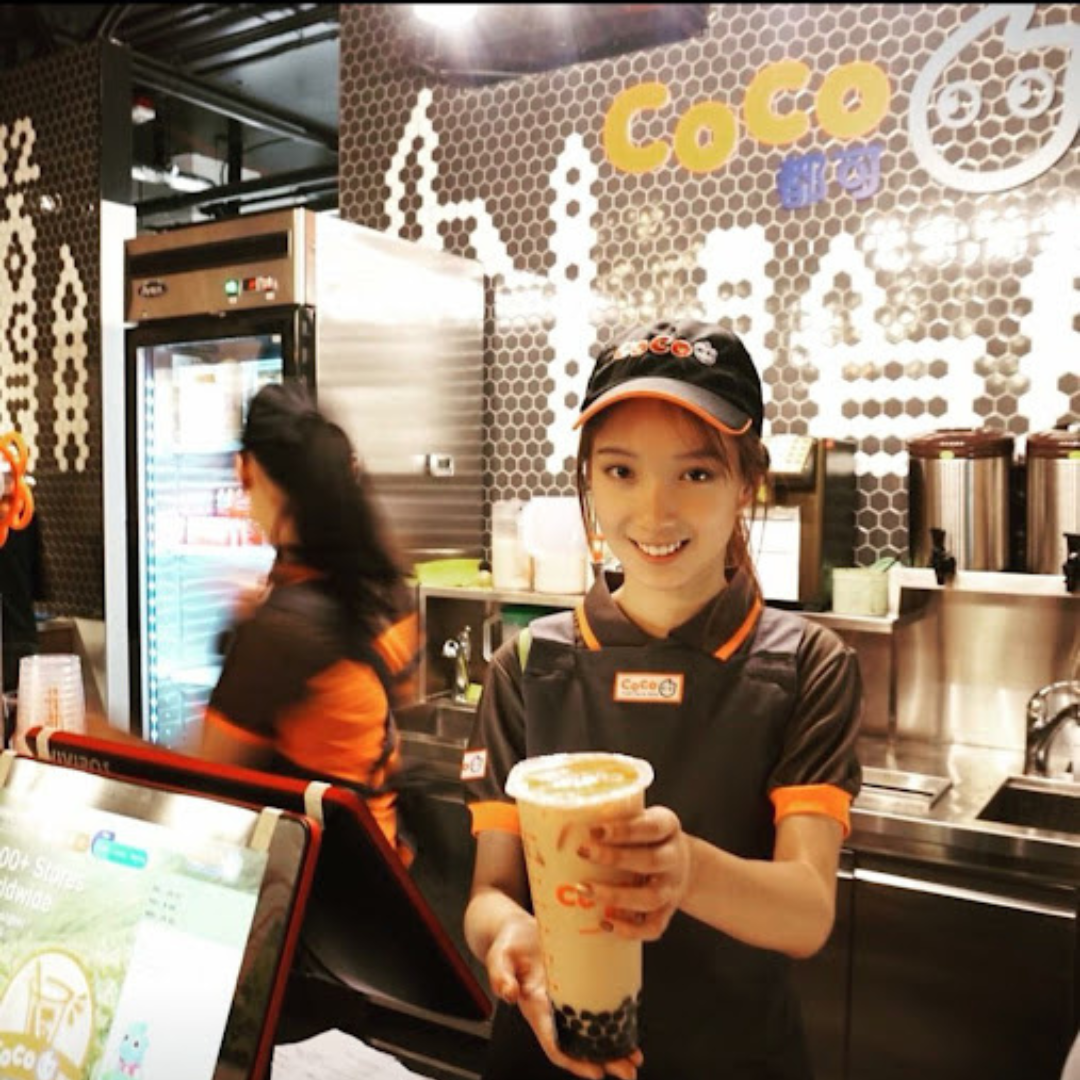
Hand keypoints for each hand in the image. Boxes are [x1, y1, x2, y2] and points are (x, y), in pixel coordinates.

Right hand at [484, 912, 643, 1078]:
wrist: (515, 930)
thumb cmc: (507, 944)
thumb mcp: (499, 956)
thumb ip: (500, 976)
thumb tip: (508, 995)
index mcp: (534, 1007)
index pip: (555, 1042)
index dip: (575, 1060)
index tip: (596, 1072)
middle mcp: (552, 1010)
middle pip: (579, 1044)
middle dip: (603, 1061)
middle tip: (628, 1071)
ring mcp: (566, 1000)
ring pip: (591, 1030)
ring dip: (612, 1047)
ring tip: (634, 1059)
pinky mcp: (578, 985)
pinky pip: (596, 1008)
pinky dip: (613, 1021)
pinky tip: (628, 1027)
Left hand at [578, 805, 693, 940]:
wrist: (683, 863)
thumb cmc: (646, 836)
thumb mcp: (638, 817)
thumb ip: (610, 817)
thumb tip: (555, 823)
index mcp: (668, 827)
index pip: (650, 827)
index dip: (623, 831)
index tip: (593, 830)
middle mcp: (674, 858)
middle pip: (651, 861)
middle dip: (615, 858)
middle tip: (582, 852)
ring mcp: (672, 888)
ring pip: (651, 897)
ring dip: (616, 896)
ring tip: (583, 890)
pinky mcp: (667, 912)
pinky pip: (653, 927)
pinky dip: (630, 929)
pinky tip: (604, 922)